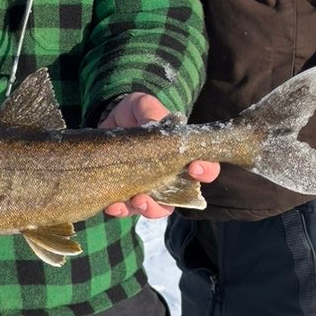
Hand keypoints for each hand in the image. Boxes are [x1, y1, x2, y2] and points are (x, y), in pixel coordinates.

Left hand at [98, 92, 219, 219]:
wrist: (110, 117)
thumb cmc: (137, 111)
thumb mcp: (144, 105)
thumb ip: (152, 112)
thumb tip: (155, 124)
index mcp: (182, 154)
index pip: (205, 168)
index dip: (206, 171)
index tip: (195, 167)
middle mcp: (169, 175)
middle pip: (179, 199)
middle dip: (168, 201)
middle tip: (152, 194)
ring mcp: (147, 186)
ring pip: (155, 209)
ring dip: (146, 209)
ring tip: (135, 201)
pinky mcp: (126, 191)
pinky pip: (127, 208)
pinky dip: (121, 209)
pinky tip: (113, 205)